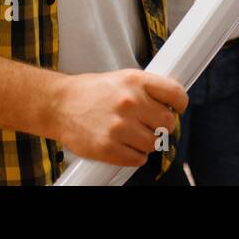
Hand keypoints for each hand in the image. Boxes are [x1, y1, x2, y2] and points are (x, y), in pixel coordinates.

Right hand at [49, 70, 187, 167]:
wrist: (58, 105)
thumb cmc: (91, 92)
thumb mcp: (122, 79)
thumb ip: (147, 89)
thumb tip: (172, 104)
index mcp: (135, 81)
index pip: (175, 94)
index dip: (180, 103)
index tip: (177, 108)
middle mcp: (129, 102)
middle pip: (167, 123)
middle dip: (161, 125)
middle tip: (148, 123)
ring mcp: (119, 127)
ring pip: (154, 143)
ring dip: (147, 142)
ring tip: (133, 135)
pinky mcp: (108, 147)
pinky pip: (138, 159)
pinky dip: (135, 156)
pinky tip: (124, 145)